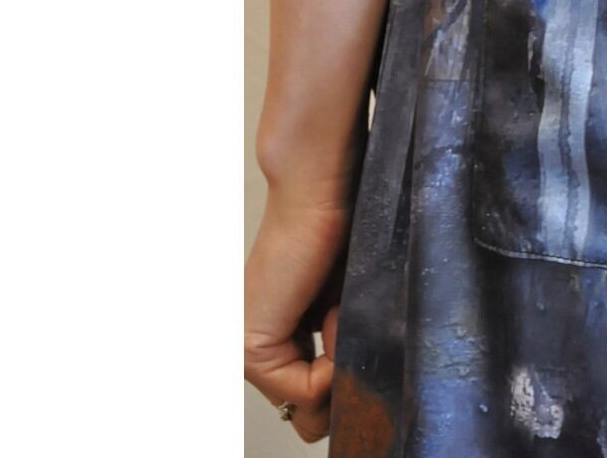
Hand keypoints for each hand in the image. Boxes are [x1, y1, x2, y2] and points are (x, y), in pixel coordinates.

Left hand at [244, 194, 350, 442]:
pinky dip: (334, 364)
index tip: (357, 325)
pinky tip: (334, 313)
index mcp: (277, 340)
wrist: (320, 189)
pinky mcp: (253, 349)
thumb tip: (357, 398)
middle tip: (349, 326)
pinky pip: (306, 394)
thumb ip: (344, 353)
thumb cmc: (343, 230)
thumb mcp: (349, 305)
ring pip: (309, 409)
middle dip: (340, 385)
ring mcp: (249, 354)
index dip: (349, 378)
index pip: (315, 402)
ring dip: (339, 369)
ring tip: (341, 313)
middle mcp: (256, 353)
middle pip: (308, 417)